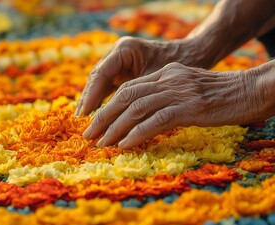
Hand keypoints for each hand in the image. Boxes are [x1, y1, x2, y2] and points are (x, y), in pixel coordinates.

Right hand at [75, 37, 199, 115]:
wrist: (191, 54)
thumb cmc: (178, 65)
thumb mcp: (159, 80)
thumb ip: (141, 96)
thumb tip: (123, 119)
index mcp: (125, 50)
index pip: (102, 74)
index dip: (92, 96)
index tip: (84, 115)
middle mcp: (118, 53)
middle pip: (97, 80)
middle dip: (89, 102)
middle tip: (83, 124)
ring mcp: (119, 61)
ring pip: (101, 84)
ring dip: (94, 104)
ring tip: (88, 126)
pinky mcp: (124, 71)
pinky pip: (109, 87)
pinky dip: (105, 102)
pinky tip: (100, 119)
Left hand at [83, 62, 264, 148]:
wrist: (253, 90)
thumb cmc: (224, 96)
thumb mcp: (191, 92)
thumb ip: (169, 100)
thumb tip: (148, 120)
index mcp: (167, 74)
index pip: (130, 89)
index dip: (109, 106)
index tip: (97, 123)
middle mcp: (168, 79)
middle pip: (126, 96)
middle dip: (104, 117)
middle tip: (89, 135)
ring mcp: (178, 91)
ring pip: (136, 108)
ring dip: (115, 128)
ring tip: (101, 144)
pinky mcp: (190, 107)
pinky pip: (156, 120)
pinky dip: (137, 134)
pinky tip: (125, 145)